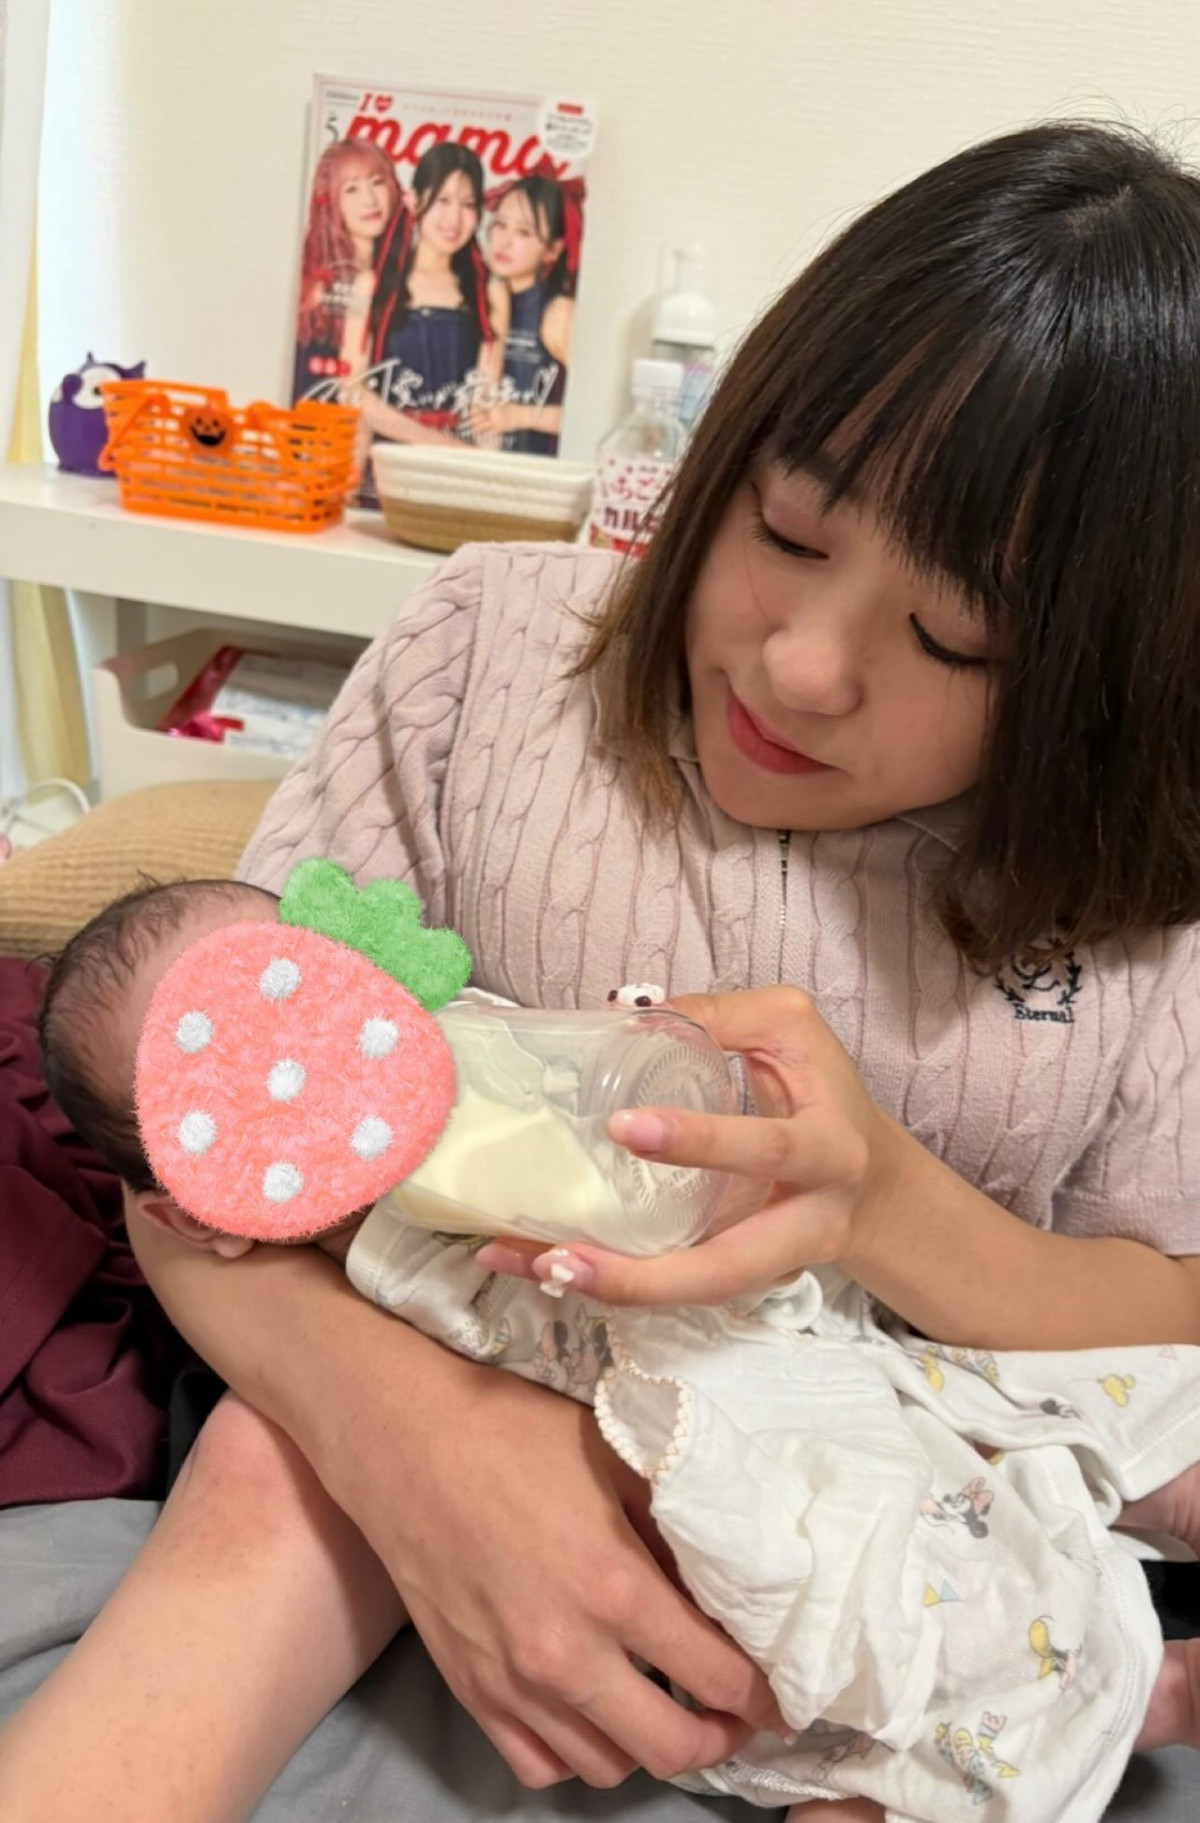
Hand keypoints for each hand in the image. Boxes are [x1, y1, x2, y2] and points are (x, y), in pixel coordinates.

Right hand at [340, 1357, 782, 1787]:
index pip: (720, 1678)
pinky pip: (540, 1763)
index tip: (784, 1692)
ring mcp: (514, 1684)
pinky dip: (577, 1749)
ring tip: (663, 1701)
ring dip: (648, 1743)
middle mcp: (568, 1655)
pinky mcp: (471, 1691)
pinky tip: (591, 1707)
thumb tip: (732, 1580)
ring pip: (609, 1766)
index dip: (766, 1693)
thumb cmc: (515, 1433)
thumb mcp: (618, 1458)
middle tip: (735, 1709)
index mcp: (616, 1589)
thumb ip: (679, 1526)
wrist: (404, 1441)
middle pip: (674, 1747)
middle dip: (721, 1735)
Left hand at [466, 401, 518, 439]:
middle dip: (471, 421)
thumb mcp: (502, 403)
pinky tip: (481, 434)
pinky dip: (484, 433)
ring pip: (483, 427)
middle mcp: (494, 414)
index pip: (479, 408)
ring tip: (472, 429)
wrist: (523, 416)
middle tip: (466, 423)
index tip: (468, 413)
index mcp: (494, 406)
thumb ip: (492, 404)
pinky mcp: (501, 429)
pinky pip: (490, 432)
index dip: (472, 411)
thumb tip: (482, 405)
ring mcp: (497, 422)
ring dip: (476, 429)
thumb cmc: (513, 408)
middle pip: (479, 418)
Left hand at [479, 987, 904, 1306]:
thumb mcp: (791, 1029)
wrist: (873, 1187)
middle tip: (558, 1254)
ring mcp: (769, 1265)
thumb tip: (626, 1014)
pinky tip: (542, 1264)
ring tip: (532, 1264)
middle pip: (726, 1270)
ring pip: (691, 1296)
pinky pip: (674, 1292)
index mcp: (828, 1149)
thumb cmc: (827, 1093)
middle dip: (643, 1274)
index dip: (700, 1141)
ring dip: (611, 1289)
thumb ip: (720, 1015)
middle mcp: (804, 1224)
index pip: (765, 1149)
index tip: (625, 1127)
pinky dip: (609, 1283)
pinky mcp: (736, 1281)